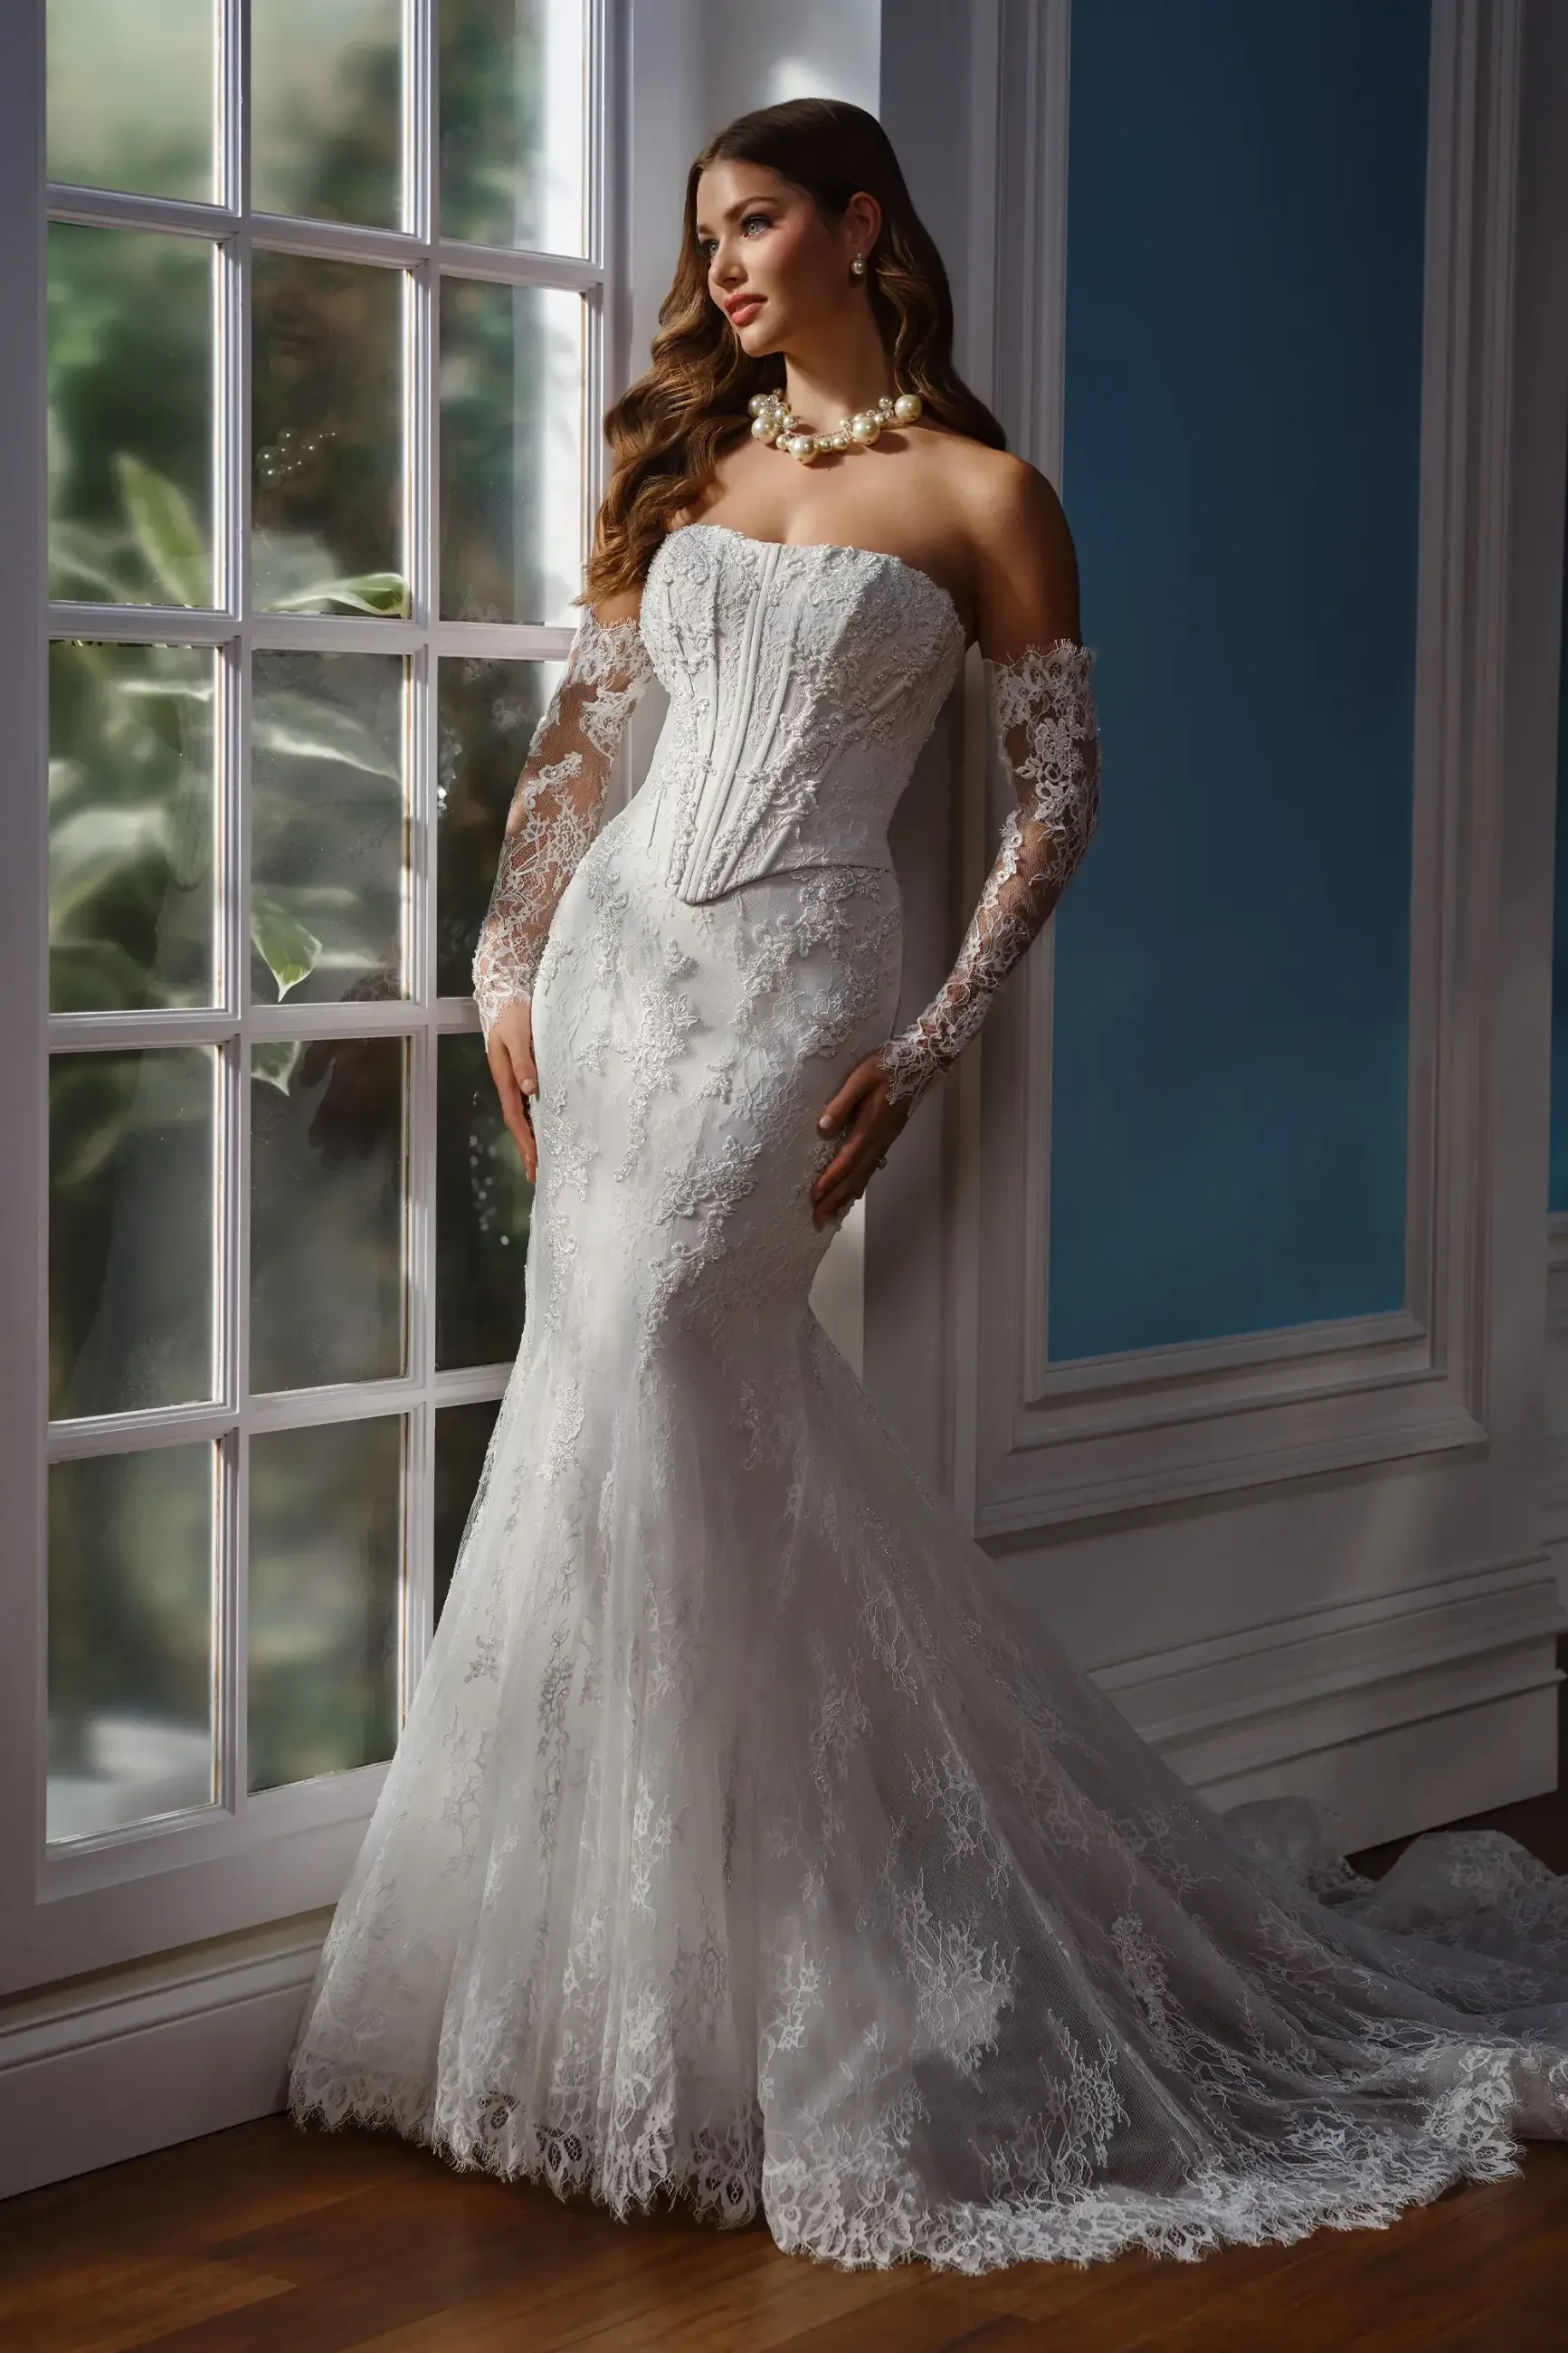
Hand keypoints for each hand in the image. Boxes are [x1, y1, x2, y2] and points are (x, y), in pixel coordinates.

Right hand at [486, 997, 538, 1182]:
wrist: (504, 993)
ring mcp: (515, 1079)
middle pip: (517, 1122)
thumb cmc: (511, 1013)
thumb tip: (530, 1090)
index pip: (515, 1117)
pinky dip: (535, 1121)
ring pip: (523, 1115)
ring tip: (539, 1162)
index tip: (535, 1161)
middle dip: (525, 1148)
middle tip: (535, 1175)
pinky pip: (529, 1103)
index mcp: (505, 1078)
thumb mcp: (517, 1035)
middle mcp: (509, 1082)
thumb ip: (523, 1061)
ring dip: (530, 1138)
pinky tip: (543, 1129)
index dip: (525, 1140)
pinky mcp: (523, 1072)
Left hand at [810, 1049, 910, 1228]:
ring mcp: (885, 1141)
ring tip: (831, 1214)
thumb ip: (842, 1103)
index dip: (830, 1181)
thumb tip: (823, 1127)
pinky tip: (853, 1192)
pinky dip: (860, 1184)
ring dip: (846, 1197)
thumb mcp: (861, 1077)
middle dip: (835, 1200)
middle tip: (818, 1220)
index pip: (846, 1161)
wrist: (922, 1062)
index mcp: (870, 1126)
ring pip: (864, 1176)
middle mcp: (878, 1140)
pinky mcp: (887, 1138)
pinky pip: (871, 1168)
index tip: (814, 1198)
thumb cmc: (890, 1065)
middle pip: (854, 1177)